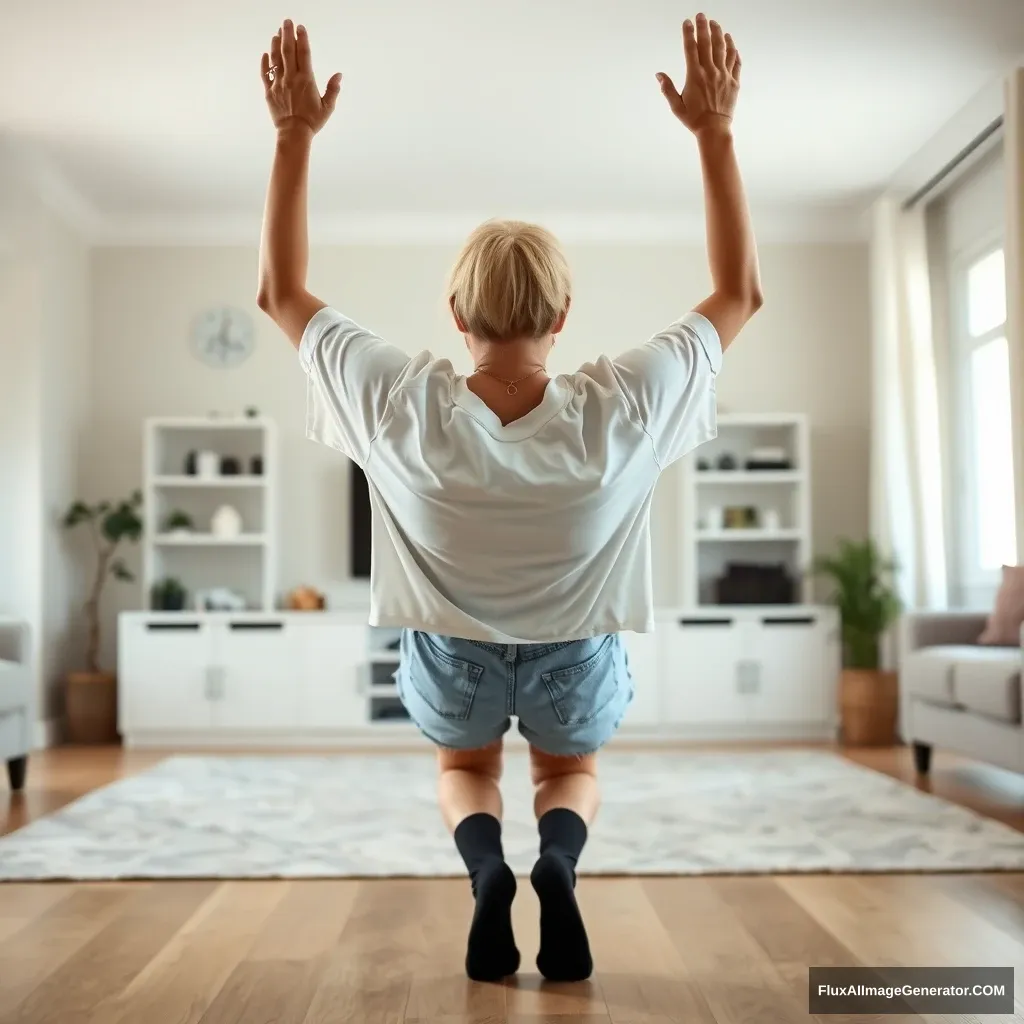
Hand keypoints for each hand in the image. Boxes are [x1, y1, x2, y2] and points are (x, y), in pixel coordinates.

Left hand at [261, 20, 341, 133]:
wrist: (294, 134)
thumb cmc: (312, 122)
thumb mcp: (328, 107)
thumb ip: (333, 89)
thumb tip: (339, 75)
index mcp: (306, 80)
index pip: (304, 53)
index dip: (302, 38)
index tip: (300, 27)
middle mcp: (291, 78)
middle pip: (288, 51)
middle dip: (287, 34)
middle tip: (286, 21)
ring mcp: (279, 83)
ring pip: (276, 59)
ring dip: (276, 44)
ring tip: (277, 33)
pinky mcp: (270, 91)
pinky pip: (265, 74)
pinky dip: (264, 63)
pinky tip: (265, 54)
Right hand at [657, 14, 739, 134]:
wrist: (714, 130)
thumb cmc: (694, 120)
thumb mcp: (676, 106)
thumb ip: (667, 89)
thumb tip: (659, 75)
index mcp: (695, 76)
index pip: (690, 48)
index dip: (688, 33)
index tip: (686, 22)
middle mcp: (710, 72)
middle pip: (707, 43)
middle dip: (703, 26)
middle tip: (701, 15)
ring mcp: (724, 75)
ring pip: (723, 48)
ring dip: (719, 33)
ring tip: (715, 24)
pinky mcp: (734, 81)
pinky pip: (735, 60)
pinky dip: (733, 48)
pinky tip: (730, 41)